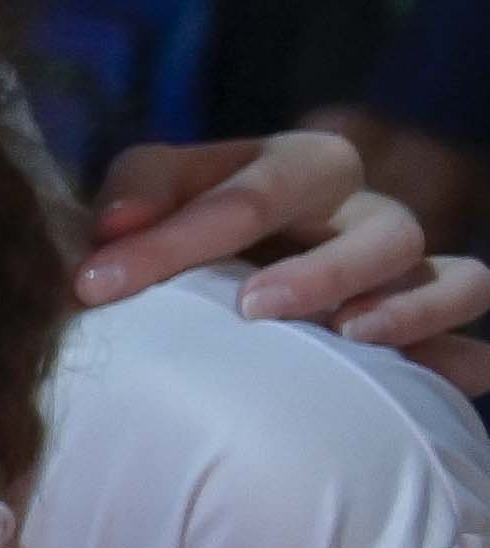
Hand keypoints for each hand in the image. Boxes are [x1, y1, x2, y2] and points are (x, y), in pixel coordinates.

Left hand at [88, 134, 489, 387]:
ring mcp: (406, 274)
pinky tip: (434, 383)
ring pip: (457, 277)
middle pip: (385, 227)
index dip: (175, 238)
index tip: (95, 285)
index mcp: (299, 164)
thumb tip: (114, 226)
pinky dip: (461, 358)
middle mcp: (366, 212)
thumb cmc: (178, 228)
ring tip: (349, 338)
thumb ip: (134, 194)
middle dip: (321, 269)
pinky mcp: (427, 330)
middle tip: (252, 309)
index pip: (255, 190)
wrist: (211, 275)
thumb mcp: (147, 194)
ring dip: (410, 309)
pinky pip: (474, 342)